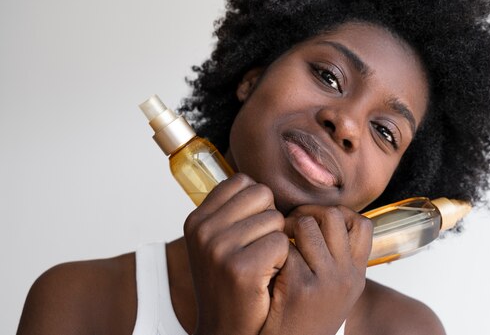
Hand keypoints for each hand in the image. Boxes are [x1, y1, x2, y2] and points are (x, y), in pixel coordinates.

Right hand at [183, 173, 289, 334]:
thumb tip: (253, 181)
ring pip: (275, 219)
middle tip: (259, 247)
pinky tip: (267, 276)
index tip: (251, 229)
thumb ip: (230, 211)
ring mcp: (218, 249)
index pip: (242, 181)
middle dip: (270, 218)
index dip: (257, 202)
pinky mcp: (240, 269)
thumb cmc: (230, 283)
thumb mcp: (217, 242)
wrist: (227, 330)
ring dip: (277, 241)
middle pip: (262, 194)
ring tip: (261, 264)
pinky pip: (281, 243)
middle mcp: (203, 230)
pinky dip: (282, 260)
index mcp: (196, 220)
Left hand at [260, 205, 372, 334]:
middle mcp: (347, 276)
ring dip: (288, 226)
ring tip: (278, 242)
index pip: (363, 223)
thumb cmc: (304, 319)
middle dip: (308, 213)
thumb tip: (323, 218)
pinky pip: (284, 247)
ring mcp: (325, 281)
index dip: (338, 214)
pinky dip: (273, 248)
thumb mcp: (335, 290)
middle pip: (333, 215)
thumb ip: (336, 258)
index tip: (316, 223)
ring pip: (307, 224)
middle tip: (291, 226)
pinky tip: (268, 262)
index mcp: (357, 275)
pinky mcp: (299, 287)